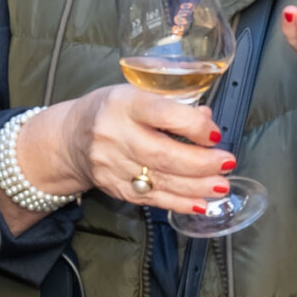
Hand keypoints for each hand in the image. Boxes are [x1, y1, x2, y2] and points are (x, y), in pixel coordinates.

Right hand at [19, 85, 236, 219]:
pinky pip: (151, 199)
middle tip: (227, 164)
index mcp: (123, 103)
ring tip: (221, 186)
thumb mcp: (136, 93)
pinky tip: (201, 203)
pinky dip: (179, 203)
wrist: (69, 139)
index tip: (215, 134)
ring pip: (159, 180)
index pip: (161, 114)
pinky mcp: (115, 188)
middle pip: (162, 154)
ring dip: (196, 187)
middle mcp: (115, 135)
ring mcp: (113, 165)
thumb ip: (173, 104)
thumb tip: (206, 120)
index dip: (192, 126)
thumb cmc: (111, 110)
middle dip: (200, 163)